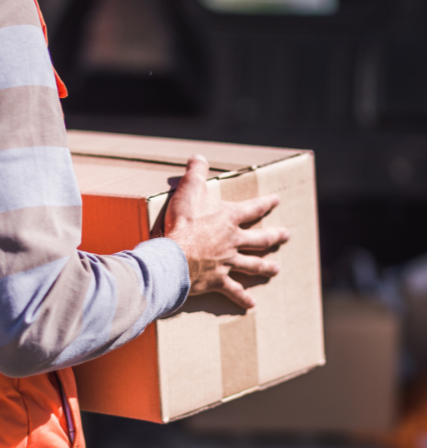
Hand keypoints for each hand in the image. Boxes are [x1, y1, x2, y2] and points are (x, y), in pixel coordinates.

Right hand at [165, 154, 289, 308]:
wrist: (175, 255)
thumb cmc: (183, 222)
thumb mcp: (188, 190)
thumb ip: (195, 172)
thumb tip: (198, 156)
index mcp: (229, 219)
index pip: (253, 208)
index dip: (266, 203)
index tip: (277, 200)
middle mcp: (234, 241)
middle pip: (260, 239)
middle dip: (274, 237)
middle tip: (286, 236)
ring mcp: (228, 262)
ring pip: (252, 265)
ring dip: (265, 267)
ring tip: (276, 270)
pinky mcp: (218, 280)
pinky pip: (233, 290)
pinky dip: (242, 297)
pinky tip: (251, 304)